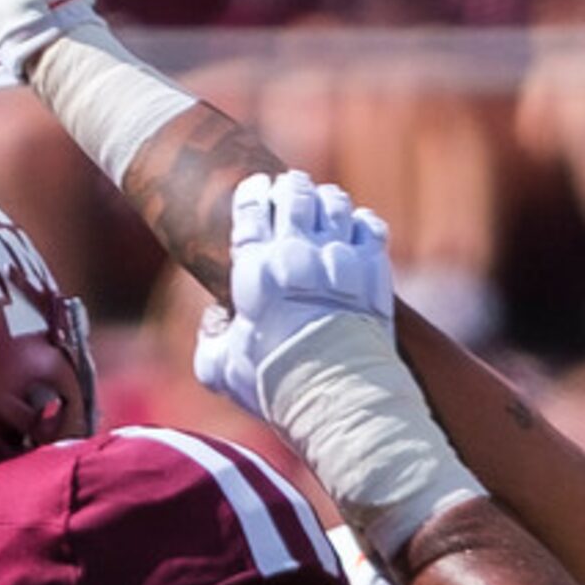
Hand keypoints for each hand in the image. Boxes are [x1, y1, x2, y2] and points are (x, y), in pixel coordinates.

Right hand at [193, 169, 394, 418]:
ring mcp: (341, 260)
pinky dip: (361, 223)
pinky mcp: (374, 272)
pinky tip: (354, 233)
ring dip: (326, 200)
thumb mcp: (221, 369)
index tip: (254, 192)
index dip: (251, 192)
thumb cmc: (275, 384)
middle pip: (296, 193)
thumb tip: (215, 321)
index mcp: (257, 270)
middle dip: (290, 185)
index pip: (251, 207)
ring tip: (321, 206)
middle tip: (289, 188)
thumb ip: (209, 341)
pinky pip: (370, 227)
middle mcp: (299, 255)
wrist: (338, 399)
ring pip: (335, 203)